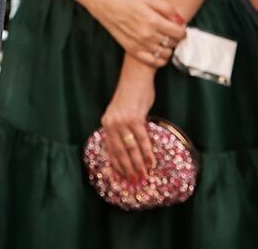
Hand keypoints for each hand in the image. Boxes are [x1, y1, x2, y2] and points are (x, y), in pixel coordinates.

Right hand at [95, 0, 185, 66]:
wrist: (109, 9)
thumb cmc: (130, 2)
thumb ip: (168, 9)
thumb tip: (181, 22)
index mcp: (153, 21)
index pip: (179, 33)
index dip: (183, 31)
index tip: (180, 29)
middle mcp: (148, 35)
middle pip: (173, 43)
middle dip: (176, 38)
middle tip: (171, 33)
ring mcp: (141, 45)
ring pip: (166, 54)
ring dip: (169, 48)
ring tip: (164, 41)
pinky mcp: (134, 52)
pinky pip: (155, 62)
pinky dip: (161, 59)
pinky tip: (159, 51)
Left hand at [100, 68, 156, 182]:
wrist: (135, 75)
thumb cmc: (131, 94)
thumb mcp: (122, 112)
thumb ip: (123, 128)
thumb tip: (130, 146)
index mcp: (106, 123)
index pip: (110, 148)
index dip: (116, 164)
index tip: (122, 177)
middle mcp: (112, 123)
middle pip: (119, 151)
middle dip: (127, 168)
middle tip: (135, 181)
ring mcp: (122, 121)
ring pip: (131, 148)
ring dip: (138, 164)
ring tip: (143, 175)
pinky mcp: (134, 118)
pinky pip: (142, 139)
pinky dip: (147, 152)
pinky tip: (151, 162)